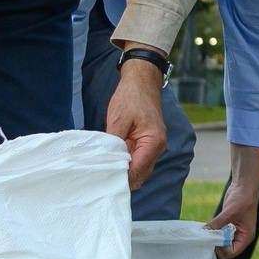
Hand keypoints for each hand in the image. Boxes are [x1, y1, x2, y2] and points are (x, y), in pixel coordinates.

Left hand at [103, 51, 170, 187]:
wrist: (142, 81)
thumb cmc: (131, 97)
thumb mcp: (118, 119)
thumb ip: (114, 143)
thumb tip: (106, 163)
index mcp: (154, 141)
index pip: (137, 170)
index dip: (119, 176)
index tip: (101, 176)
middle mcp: (158, 147)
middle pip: (140, 175)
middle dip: (122, 177)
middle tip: (100, 175)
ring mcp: (155, 146)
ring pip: (140, 171)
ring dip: (124, 171)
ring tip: (104, 168)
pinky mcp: (148, 144)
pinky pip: (138, 161)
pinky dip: (127, 164)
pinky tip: (112, 160)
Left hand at [206, 143, 258, 257]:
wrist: (244, 187)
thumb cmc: (242, 199)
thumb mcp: (229, 212)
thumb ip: (217, 223)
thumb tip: (204, 231)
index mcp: (246, 237)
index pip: (232, 252)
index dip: (222, 249)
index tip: (214, 239)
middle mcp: (240, 237)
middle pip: (226, 251)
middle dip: (217, 246)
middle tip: (209, 237)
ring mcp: (233, 232)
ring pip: (221, 244)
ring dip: (213, 240)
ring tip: (207, 232)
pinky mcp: (227, 226)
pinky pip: (218, 235)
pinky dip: (212, 233)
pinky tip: (208, 228)